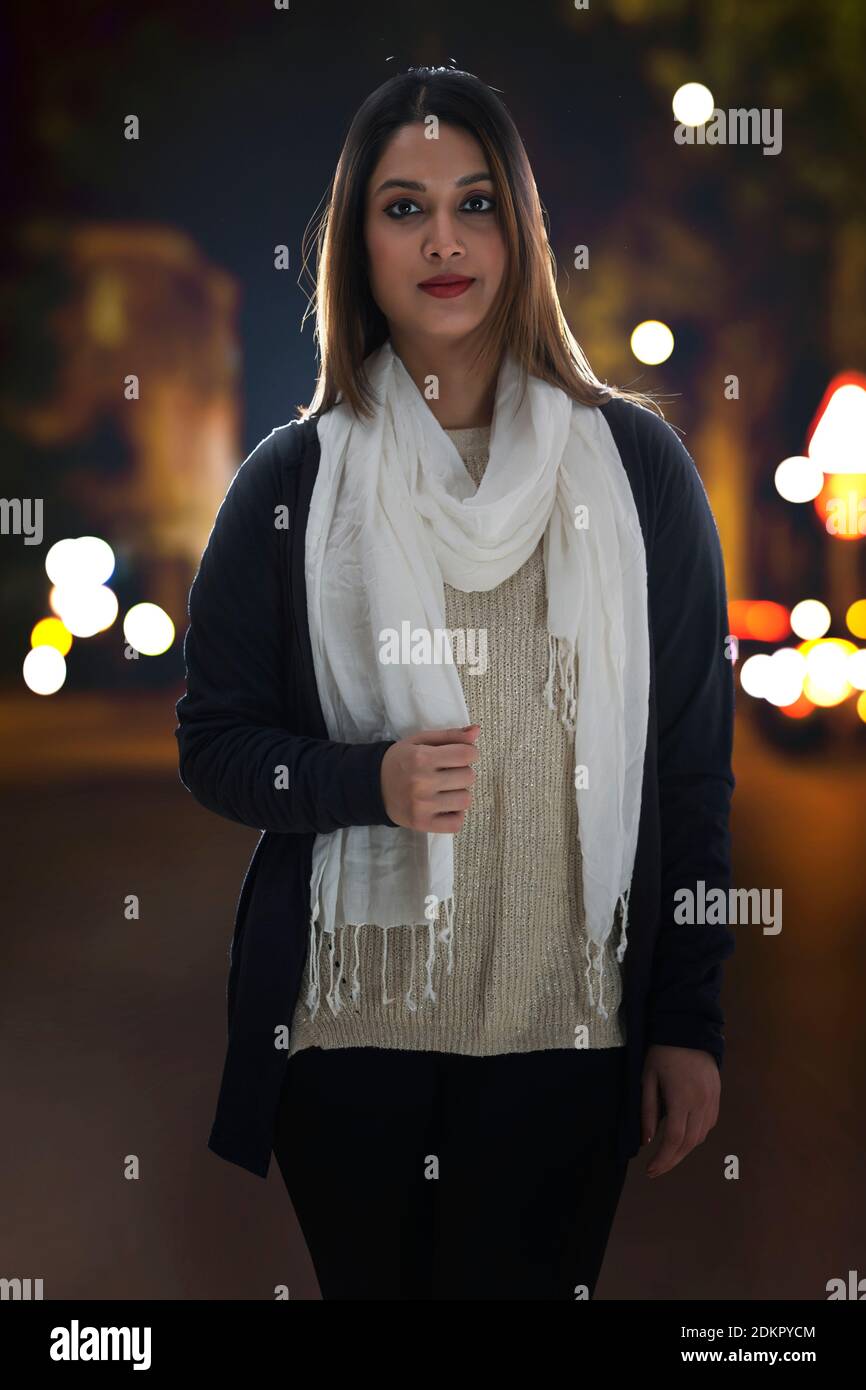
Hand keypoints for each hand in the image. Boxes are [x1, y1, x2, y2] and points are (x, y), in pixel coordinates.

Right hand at [381, 725, 480, 832]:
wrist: (374, 787)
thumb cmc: (401, 760)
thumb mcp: (420, 741)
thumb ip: (450, 735)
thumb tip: (477, 731)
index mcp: (422, 757)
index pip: (467, 754)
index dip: (469, 753)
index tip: (460, 756)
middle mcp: (422, 782)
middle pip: (469, 777)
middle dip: (463, 772)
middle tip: (448, 774)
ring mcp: (422, 805)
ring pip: (465, 800)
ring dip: (460, 794)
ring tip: (445, 790)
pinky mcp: (422, 823)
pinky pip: (456, 823)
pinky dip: (455, 815)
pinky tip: (445, 806)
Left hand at [641, 1043, 719, 1177]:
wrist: (689, 1030)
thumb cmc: (663, 1052)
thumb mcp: (647, 1079)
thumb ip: (647, 1111)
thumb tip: (647, 1141)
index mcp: (682, 1099)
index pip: (674, 1140)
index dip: (663, 1159)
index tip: (650, 1170)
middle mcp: (701, 1104)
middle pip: (689, 1143)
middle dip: (672, 1160)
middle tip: (656, 1169)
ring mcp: (712, 1101)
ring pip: (701, 1136)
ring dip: (684, 1149)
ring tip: (667, 1154)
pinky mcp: (717, 1097)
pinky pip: (708, 1125)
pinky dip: (696, 1136)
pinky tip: (684, 1137)